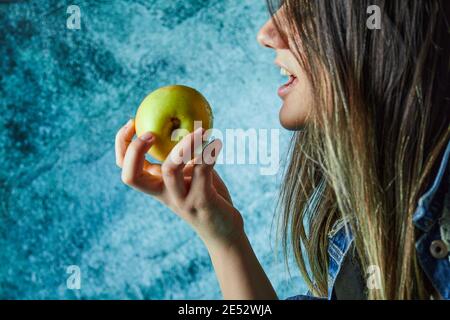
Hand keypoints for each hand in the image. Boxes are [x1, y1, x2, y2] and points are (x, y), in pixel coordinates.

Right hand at [115, 119, 243, 247]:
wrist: (224, 230)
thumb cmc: (206, 195)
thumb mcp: (188, 174)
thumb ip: (181, 156)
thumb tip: (182, 121)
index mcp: (156, 185)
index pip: (125, 168)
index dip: (121, 145)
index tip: (132, 122)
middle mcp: (164, 194)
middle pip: (132, 176)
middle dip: (135, 151)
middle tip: (151, 133)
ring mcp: (181, 199)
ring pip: (170, 170)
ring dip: (184, 145)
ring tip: (200, 131)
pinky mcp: (202, 201)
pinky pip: (202, 171)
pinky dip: (209, 154)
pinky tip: (217, 142)